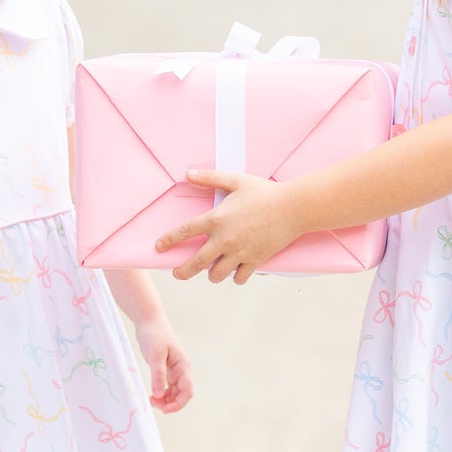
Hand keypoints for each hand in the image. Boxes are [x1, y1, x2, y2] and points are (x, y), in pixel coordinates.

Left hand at [135, 312, 193, 413]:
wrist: (149, 320)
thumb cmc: (154, 335)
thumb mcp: (155, 355)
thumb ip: (158, 375)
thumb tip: (158, 395)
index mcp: (183, 366)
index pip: (187, 391)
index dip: (178, 404)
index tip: (164, 410)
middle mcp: (181, 370)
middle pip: (181, 394)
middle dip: (169, 403)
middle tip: (152, 403)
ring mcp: (174, 370)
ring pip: (174, 391)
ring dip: (165, 399)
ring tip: (151, 400)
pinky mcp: (165, 368)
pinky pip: (167, 386)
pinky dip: (161, 392)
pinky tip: (152, 394)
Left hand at [154, 171, 302, 283]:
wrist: (293, 207)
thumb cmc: (264, 192)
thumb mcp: (235, 180)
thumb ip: (209, 178)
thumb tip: (187, 173)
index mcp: (215, 219)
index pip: (183, 232)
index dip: (168, 241)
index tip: (159, 248)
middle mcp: (223, 239)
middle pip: (195, 263)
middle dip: (182, 272)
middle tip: (178, 273)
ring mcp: (239, 252)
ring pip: (216, 274)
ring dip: (212, 274)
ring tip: (213, 270)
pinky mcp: (254, 261)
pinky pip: (239, 278)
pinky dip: (235, 276)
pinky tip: (236, 271)